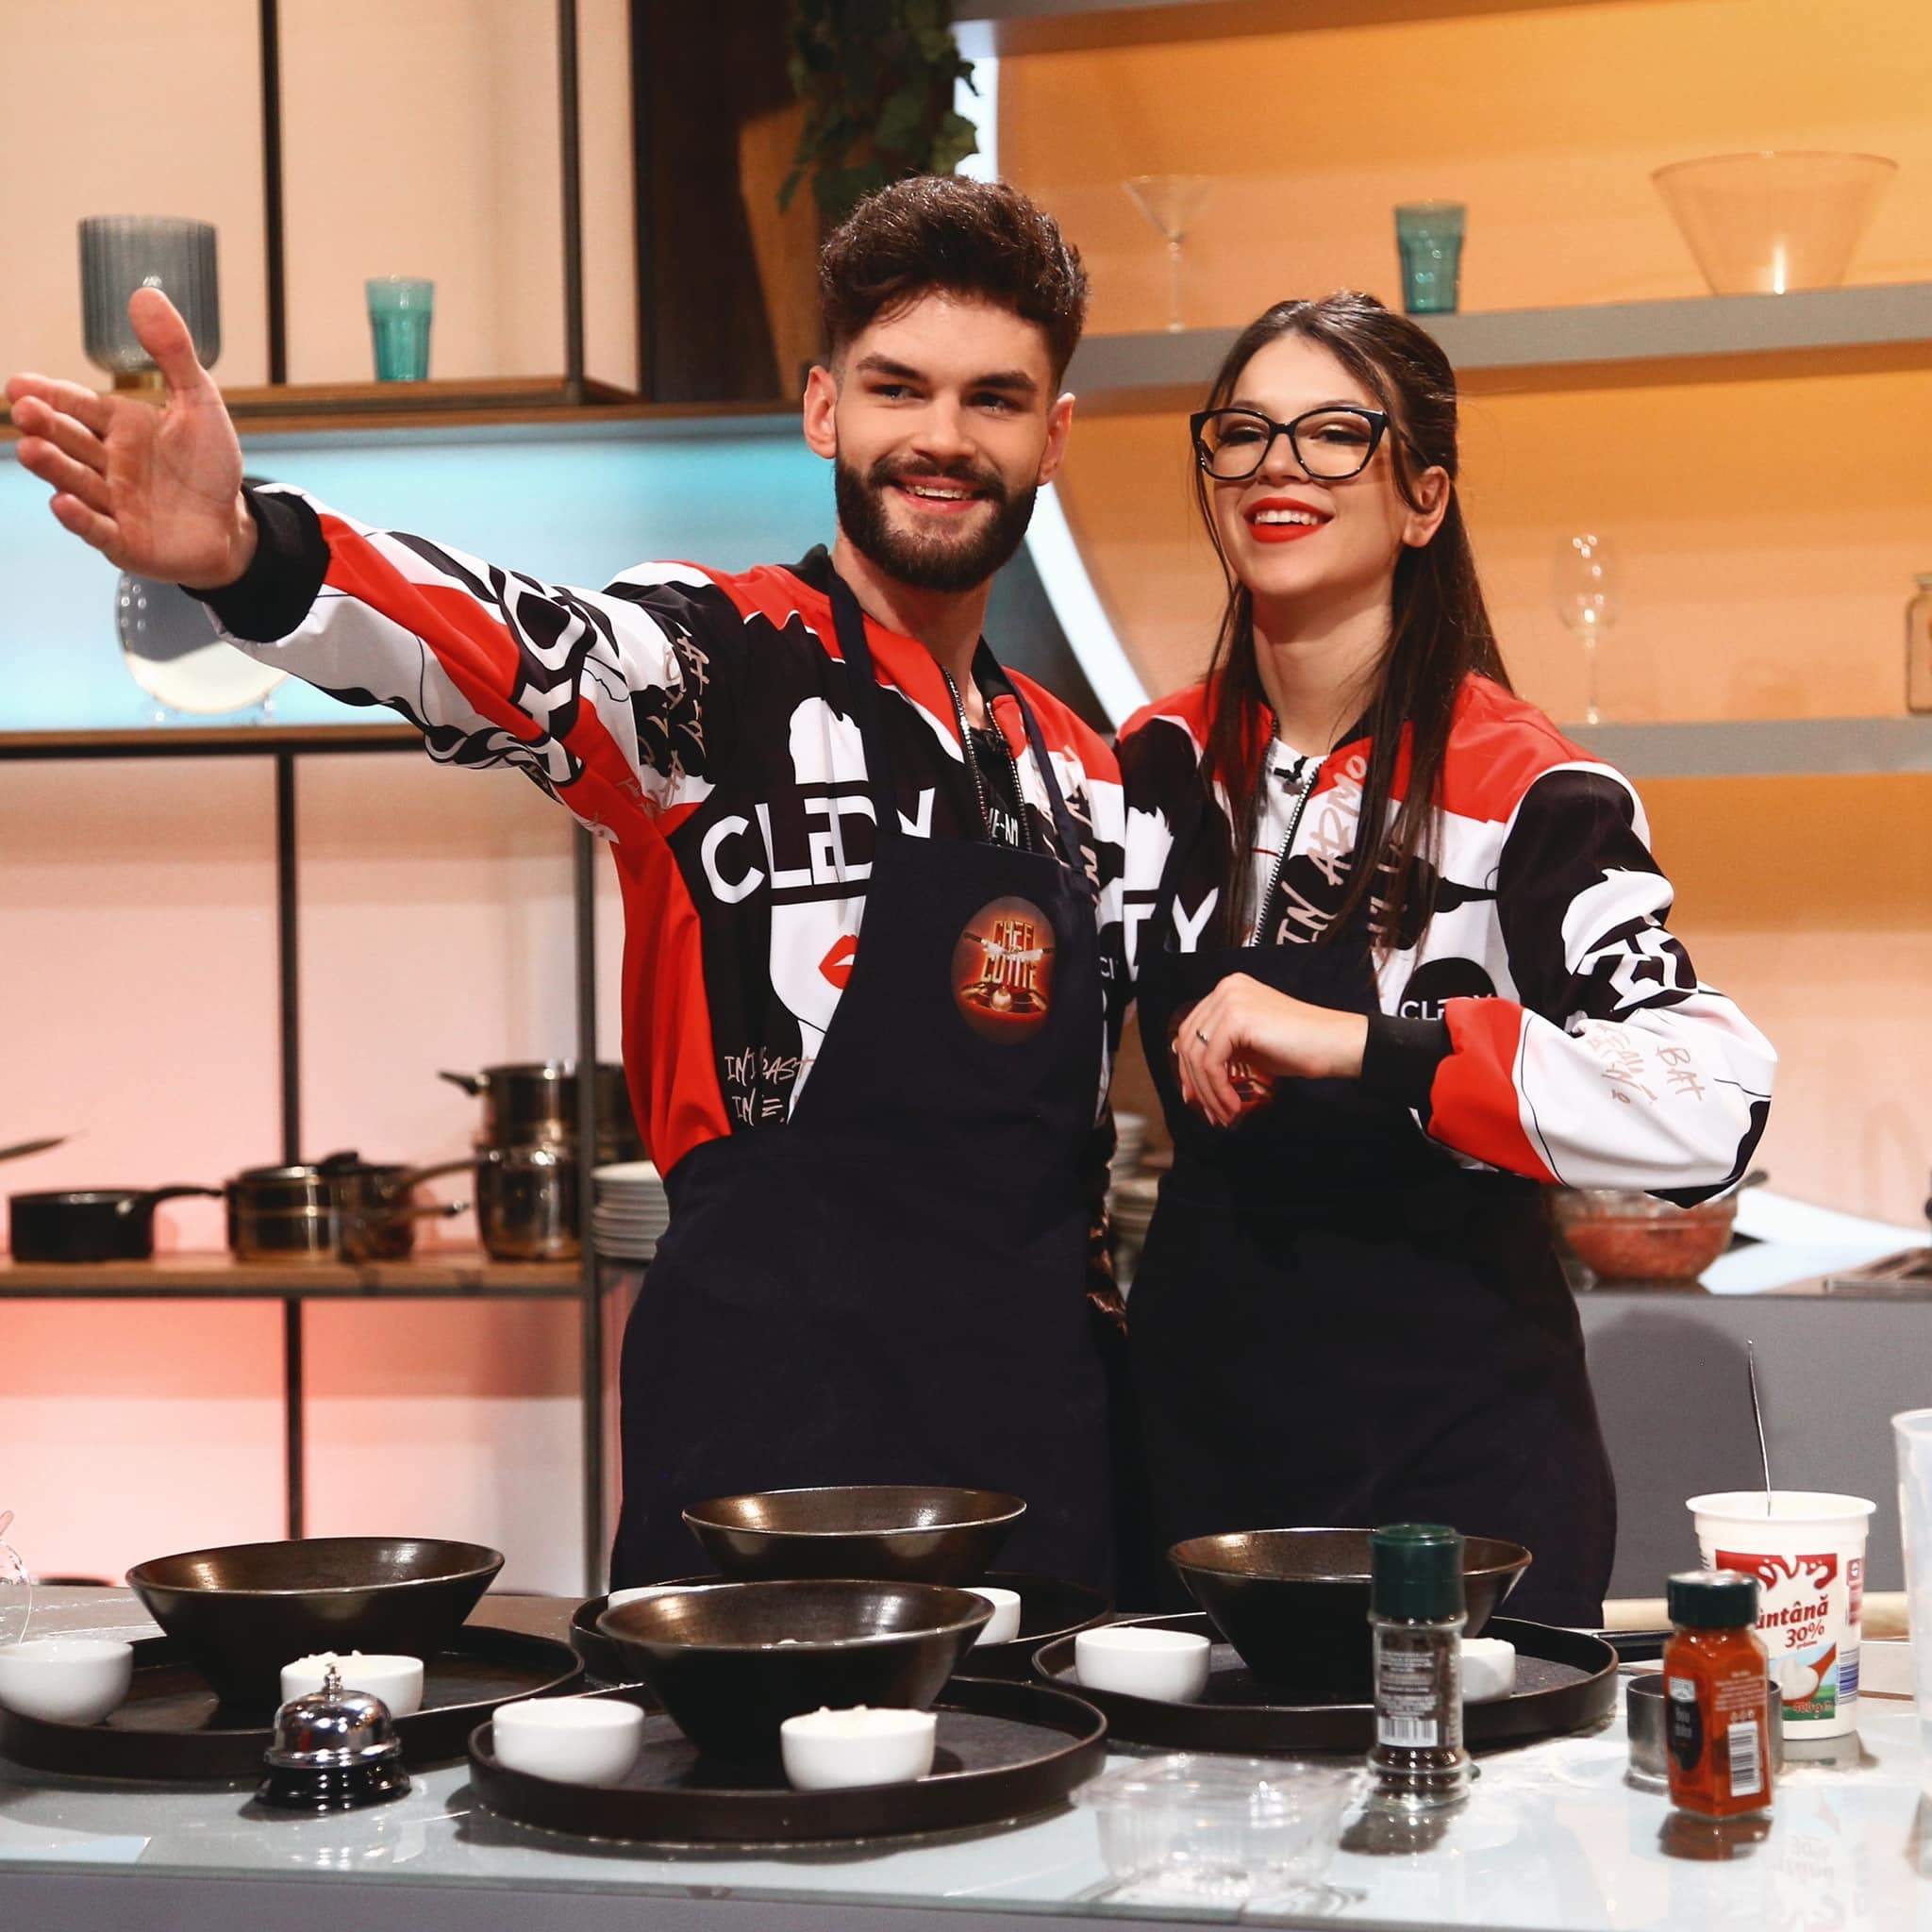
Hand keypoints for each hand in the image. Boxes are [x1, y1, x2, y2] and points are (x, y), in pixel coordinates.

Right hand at [7, 287, 254, 588]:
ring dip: (53, 467)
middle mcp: (106, 462)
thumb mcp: (199, 404)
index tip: (19, 384)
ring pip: (76, 481)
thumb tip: (145, 293)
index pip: (77, 404)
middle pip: (69, 440)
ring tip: (32, 449)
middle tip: (24, 410)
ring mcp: (111, 502)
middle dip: (45, 426)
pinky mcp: (124, 541)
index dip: (49, 394)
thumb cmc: (210, 465)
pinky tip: (63, 504)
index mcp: (119, 425)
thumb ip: (174, 354)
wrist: (232, 528)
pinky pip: (98, 529)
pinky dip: (80, 518)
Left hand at [1172, 972, 1368, 1127]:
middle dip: (1194, 1082)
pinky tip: (1233, 1105)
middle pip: (1189, 1041)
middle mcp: (1225, 988)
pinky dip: (1218, 1089)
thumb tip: (1189, 1075)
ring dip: (1208, 1091)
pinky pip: (1212, 1061)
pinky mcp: (1237, 1017)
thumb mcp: (1249, 1047)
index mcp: (1228, 990)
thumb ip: (1220, 1051)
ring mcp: (1230, 999)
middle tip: (1207, 1112)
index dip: (1188, 1068)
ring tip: (1224, 1114)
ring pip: (1197, 1054)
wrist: (1336, 1044)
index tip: (1196, 1098)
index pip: (1192, 1030)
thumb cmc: (1300, 1047)